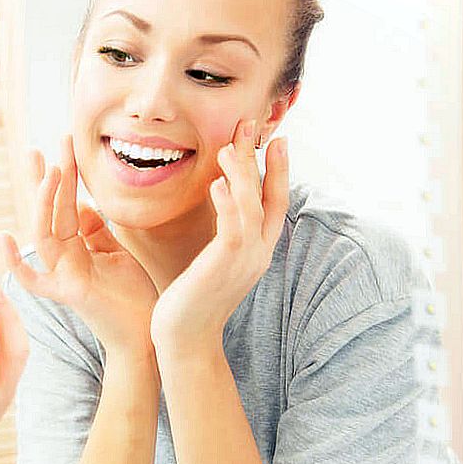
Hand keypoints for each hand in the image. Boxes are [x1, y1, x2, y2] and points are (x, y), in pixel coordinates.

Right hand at [2, 136, 157, 353]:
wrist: (148, 335)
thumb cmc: (133, 297)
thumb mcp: (116, 254)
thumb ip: (96, 231)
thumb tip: (80, 205)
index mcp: (77, 247)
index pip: (65, 204)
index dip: (64, 176)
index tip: (63, 144)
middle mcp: (64, 259)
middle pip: (49, 212)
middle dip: (46, 178)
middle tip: (39, 146)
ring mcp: (63, 275)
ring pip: (44, 233)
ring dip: (45, 202)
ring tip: (50, 171)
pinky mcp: (68, 293)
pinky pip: (34, 280)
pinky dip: (15, 264)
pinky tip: (2, 238)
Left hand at [151, 119, 288, 345]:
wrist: (185, 340)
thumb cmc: (191, 302)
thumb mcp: (212, 264)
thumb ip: (221, 238)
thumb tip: (218, 211)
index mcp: (257, 251)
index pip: (274, 202)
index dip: (277, 170)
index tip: (275, 139)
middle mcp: (258, 253)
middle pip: (268, 195)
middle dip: (261, 158)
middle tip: (252, 123)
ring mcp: (246, 259)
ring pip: (251, 204)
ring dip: (241, 172)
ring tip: (229, 145)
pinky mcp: (226, 264)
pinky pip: (232, 225)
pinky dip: (226, 200)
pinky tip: (217, 180)